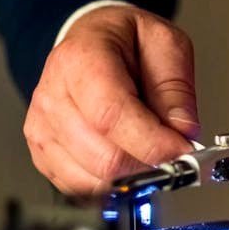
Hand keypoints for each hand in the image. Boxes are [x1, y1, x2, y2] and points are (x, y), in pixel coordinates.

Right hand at [24, 5, 199, 195]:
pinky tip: (129, 164)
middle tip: (176, 156)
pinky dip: (113, 186)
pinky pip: (80, 188)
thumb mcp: (166, 45)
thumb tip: (184, 132)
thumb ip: (176, 89)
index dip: (152, 142)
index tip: (183, 150)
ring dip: (133, 178)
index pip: (112, 116)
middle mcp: (54, 96)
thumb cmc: (126, 42)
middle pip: (104, 156)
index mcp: (82, 60)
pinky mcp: (44, 153)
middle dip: (150, 164)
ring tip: (151, 154)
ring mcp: (44, 128)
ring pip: (94, 179)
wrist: (92, 41)